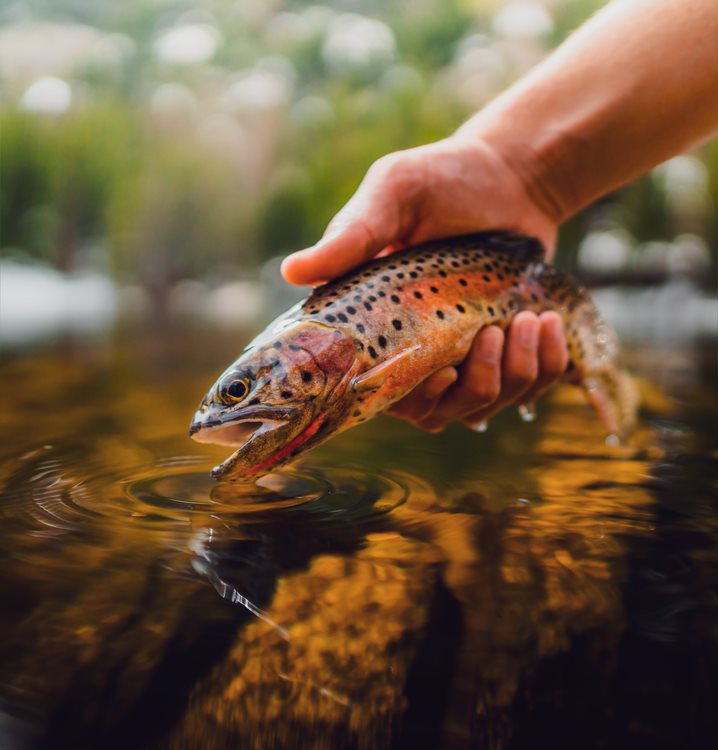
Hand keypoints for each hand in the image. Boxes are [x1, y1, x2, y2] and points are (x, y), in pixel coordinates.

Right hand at [281, 135, 565, 428]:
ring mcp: (464, 363)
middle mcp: (415, 354)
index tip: (442, 372)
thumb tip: (292, 272)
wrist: (508, 178)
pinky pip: (529, 391)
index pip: (376, 393)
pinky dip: (546, 364)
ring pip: (485, 408)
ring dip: (517, 371)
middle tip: (494, 331)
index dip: (409, 399)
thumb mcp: (393, 195)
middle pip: (437, 414)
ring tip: (529, 320)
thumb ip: (352, 236)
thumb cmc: (442, 182)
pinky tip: (547, 324)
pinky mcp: (507, 358)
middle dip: (476, 384)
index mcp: (376, 327)